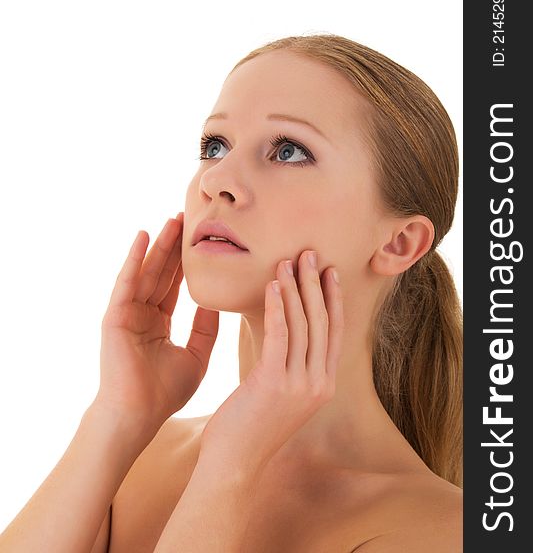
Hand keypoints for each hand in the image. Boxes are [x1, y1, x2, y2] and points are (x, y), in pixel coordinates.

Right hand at [93, 213, 218, 439]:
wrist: (138, 415)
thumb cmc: (165, 392)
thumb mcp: (197, 355)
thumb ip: (207, 328)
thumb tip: (219, 303)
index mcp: (160, 322)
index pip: (176, 285)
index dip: (188, 263)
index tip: (202, 241)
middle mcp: (143, 314)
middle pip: (163, 273)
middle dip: (175, 246)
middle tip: (188, 218)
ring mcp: (127, 313)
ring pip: (147, 272)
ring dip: (159, 245)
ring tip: (172, 219)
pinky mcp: (115, 315)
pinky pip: (127, 281)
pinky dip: (134, 258)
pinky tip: (144, 235)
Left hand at [198, 250, 343, 476]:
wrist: (235, 463)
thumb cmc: (252, 426)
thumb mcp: (282, 394)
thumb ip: (291, 366)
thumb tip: (285, 333)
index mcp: (323, 385)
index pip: (334, 332)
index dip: (333, 299)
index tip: (329, 272)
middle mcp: (318, 383)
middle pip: (322, 322)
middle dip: (317, 284)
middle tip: (311, 254)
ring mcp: (300, 383)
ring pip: (302, 324)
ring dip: (296, 288)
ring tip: (289, 261)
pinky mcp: (275, 381)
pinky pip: (279, 334)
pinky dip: (278, 305)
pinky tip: (273, 284)